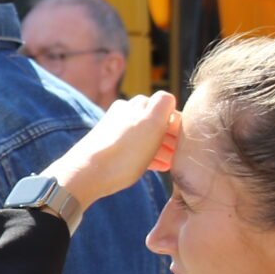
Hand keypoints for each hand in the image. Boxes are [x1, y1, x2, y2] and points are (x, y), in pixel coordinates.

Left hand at [43, 93, 180, 213]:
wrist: (87, 174)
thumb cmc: (123, 151)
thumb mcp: (152, 122)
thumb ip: (164, 104)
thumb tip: (169, 99)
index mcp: (137, 104)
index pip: (169, 108)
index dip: (180, 125)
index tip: (187, 143)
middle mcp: (126, 112)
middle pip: (157, 122)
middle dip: (171, 138)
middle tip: (181, 156)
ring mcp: (117, 129)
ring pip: (146, 135)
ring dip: (161, 148)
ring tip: (171, 164)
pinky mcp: (110, 146)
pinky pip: (135, 147)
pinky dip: (148, 154)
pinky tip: (156, 166)